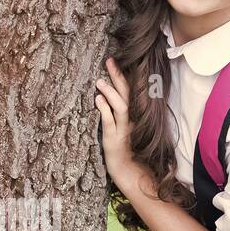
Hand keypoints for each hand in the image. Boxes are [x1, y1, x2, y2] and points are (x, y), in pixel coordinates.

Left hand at [95, 57, 135, 186]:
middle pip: (126, 93)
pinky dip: (104, 110)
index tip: (112, 60)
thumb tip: (104, 93)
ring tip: (99, 81)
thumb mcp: (122, 125)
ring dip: (110, 92)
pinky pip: (111, 122)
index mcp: (131, 113)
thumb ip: (116, 110)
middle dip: (117, 76)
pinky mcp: (114, 139)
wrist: (127, 169)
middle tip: (108, 61)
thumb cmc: (122, 146)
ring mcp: (123, 128)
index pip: (128, 90)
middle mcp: (130, 119)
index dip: (121, 75)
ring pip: (121, 106)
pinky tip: (98, 100)